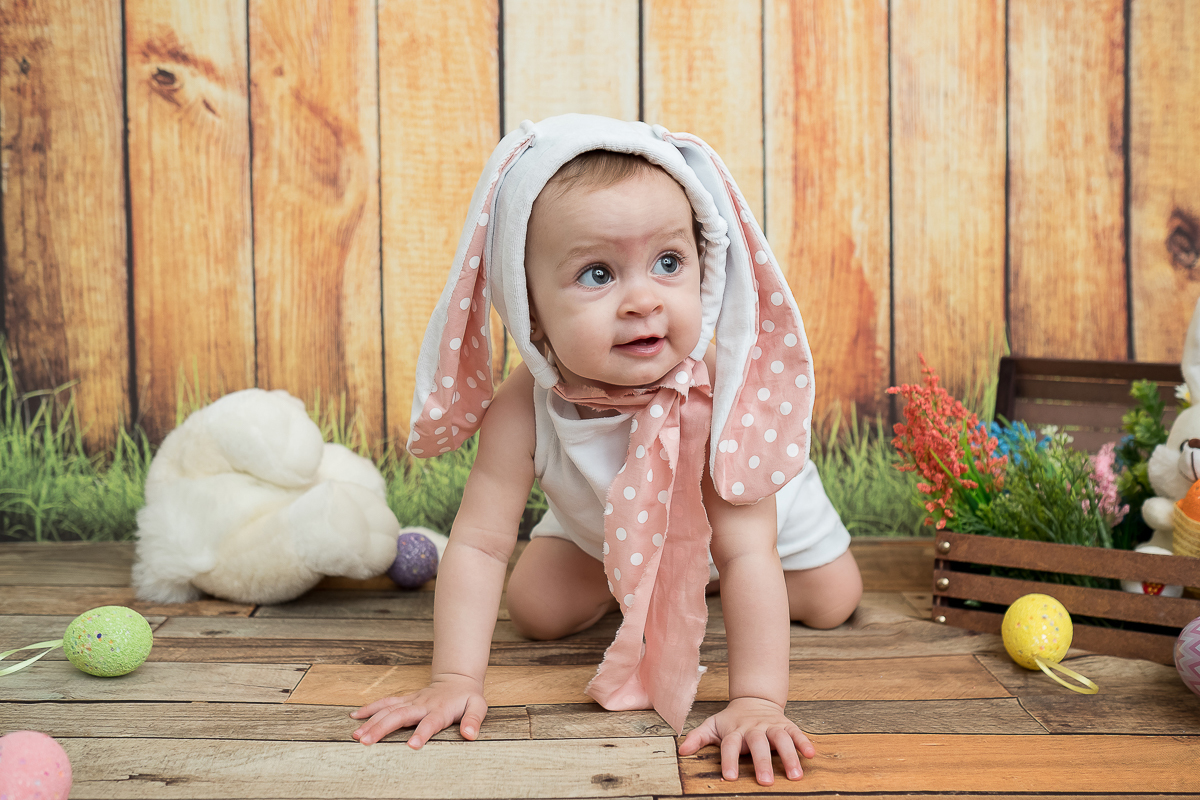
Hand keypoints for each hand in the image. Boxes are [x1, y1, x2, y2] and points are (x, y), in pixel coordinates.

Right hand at [349, 674, 487, 747]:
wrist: (457, 679)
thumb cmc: (467, 697)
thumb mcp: (478, 706)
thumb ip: (474, 720)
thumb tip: (470, 734)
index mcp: (440, 710)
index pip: (430, 723)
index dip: (422, 733)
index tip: (411, 745)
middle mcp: (422, 705)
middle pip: (400, 716)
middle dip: (382, 729)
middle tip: (366, 742)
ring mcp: (411, 701)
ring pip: (388, 710)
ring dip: (371, 721)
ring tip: (356, 735)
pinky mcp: (405, 699)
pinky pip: (385, 702)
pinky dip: (370, 708)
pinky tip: (355, 716)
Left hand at [677, 696, 814, 784]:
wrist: (754, 699)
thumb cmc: (732, 720)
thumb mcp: (713, 726)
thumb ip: (698, 737)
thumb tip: (682, 750)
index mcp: (735, 731)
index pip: (730, 745)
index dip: (728, 760)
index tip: (728, 778)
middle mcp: (754, 728)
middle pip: (758, 744)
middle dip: (762, 762)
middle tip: (765, 782)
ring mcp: (771, 726)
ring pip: (781, 739)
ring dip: (789, 756)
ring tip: (795, 776)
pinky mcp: (786, 725)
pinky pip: (797, 732)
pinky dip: (804, 742)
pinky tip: (811, 754)